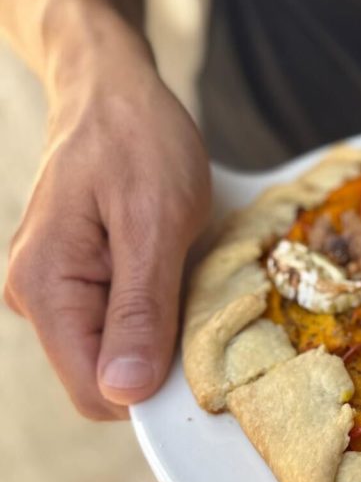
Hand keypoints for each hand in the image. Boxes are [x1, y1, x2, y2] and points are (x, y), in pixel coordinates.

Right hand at [4, 36, 209, 419]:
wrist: (113, 88)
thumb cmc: (137, 140)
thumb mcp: (155, 223)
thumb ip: (140, 310)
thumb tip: (124, 391)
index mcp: (46, 288)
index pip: (95, 392)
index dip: (152, 390)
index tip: (202, 354)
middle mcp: (37, 297)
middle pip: (106, 376)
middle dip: (160, 358)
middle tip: (199, 300)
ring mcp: (54, 289)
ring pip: (116, 351)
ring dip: (161, 331)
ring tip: (183, 273)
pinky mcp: (77, 279)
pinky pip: (119, 322)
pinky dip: (155, 309)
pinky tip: (171, 270)